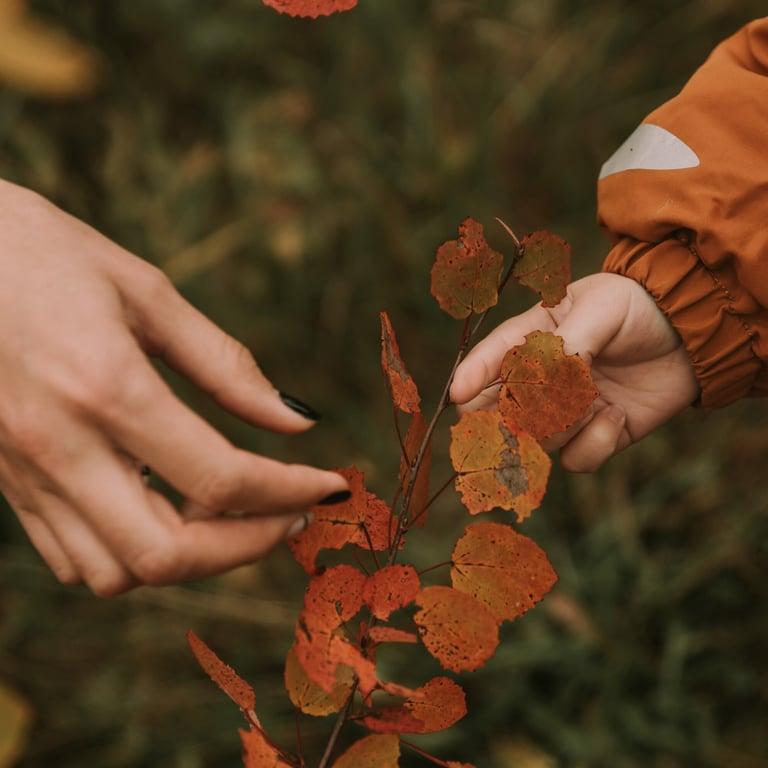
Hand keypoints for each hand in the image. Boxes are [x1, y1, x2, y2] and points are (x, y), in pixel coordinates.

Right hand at [0, 180, 347, 594]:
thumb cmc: (40, 251)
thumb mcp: (145, 291)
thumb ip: (226, 366)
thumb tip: (296, 420)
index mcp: (106, 387)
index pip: (220, 479)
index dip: (290, 491)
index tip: (329, 484)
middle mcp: (60, 446)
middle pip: (169, 555)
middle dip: (248, 547)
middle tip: (292, 515)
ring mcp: (24, 474)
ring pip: (116, 574)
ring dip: (191, 560)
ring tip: (234, 518)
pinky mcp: (6, 482)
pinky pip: (72, 557)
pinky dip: (133, 556)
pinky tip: (163, 512)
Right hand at [451, 273, 699, 471]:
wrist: (693, 333)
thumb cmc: (636, 307)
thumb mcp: (599, 309)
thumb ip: (565, 345)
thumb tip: (535, 384)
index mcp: (529, 340)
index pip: (487, 363)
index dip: (471, 379)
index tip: (459, 394)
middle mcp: (538, 381)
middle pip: (498, 414)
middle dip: (514, 415)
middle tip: (538, 405)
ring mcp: (563, 413)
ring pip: (537, 441)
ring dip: (565, 424)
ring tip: (596, 398)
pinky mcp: (593, 438)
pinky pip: (576, 460)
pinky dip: (596, 443)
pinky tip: (616, 415)